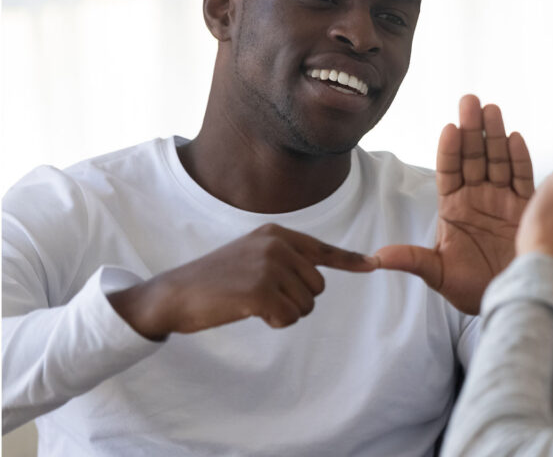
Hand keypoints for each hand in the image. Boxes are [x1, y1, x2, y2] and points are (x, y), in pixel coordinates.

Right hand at [108, 223, 375, 339]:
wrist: (175, 294)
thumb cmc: (215, 280)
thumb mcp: (252, 256)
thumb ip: (285, 260)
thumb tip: (319, 276)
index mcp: (276, 234)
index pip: (322, 249)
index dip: (350, 260)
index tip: (373, 264)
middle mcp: (276, 245)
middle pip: (317, 287)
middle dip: (296, 300)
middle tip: (263, 297)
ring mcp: (268, 266)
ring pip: (305, 305)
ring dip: (284, 313)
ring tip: (251, 302)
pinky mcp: (260, 291)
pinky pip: (289, 318)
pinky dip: (274, 322)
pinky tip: (249, 313)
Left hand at [374, 95, 532, 313]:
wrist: (510, 300)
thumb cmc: (470, 288)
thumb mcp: (437, 274)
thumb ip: (412, 260)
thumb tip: (375, 258)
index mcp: (453, 207)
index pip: (449, 170)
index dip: (449, 150)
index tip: (448, 128)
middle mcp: (478, 197)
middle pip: (474, 157)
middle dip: (472, 129)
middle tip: (469, 101)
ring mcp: (503, 200)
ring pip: (498, 161)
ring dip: (495, 135)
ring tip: (492, 110)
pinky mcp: (526, 208)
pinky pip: (523, 178)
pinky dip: (520, 159)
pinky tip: (515, 138)